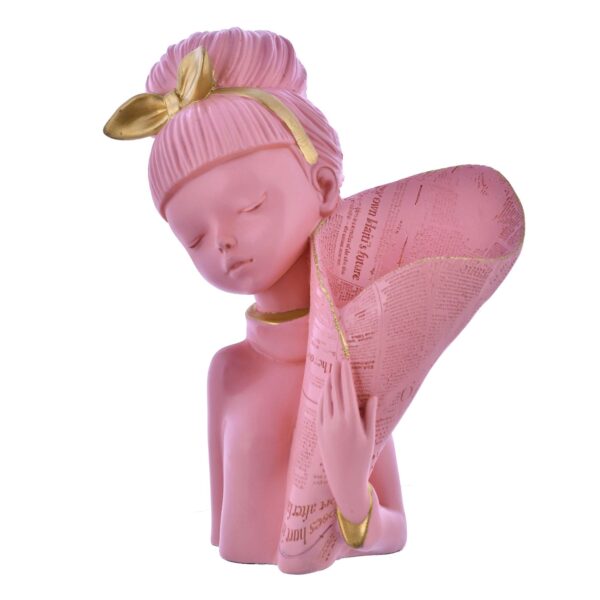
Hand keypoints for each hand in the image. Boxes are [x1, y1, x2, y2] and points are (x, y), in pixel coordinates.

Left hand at [317, 357, 377, 519]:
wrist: (344, 481)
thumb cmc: (362, 460)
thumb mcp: (370, 437)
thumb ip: (371, 416)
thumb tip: (374, 396)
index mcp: (352, 421)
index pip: (348, 391)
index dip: (346, 375)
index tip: (346, 362)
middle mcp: (337, 421)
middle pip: (336, 391)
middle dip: (336, 374)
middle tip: (337, 359)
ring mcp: (326, 426)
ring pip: (326, 399)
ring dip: (328, 383)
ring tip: (331, 371)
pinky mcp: (319, 432)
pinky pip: (319, 410)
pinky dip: (322, 398)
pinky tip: (325, 391)